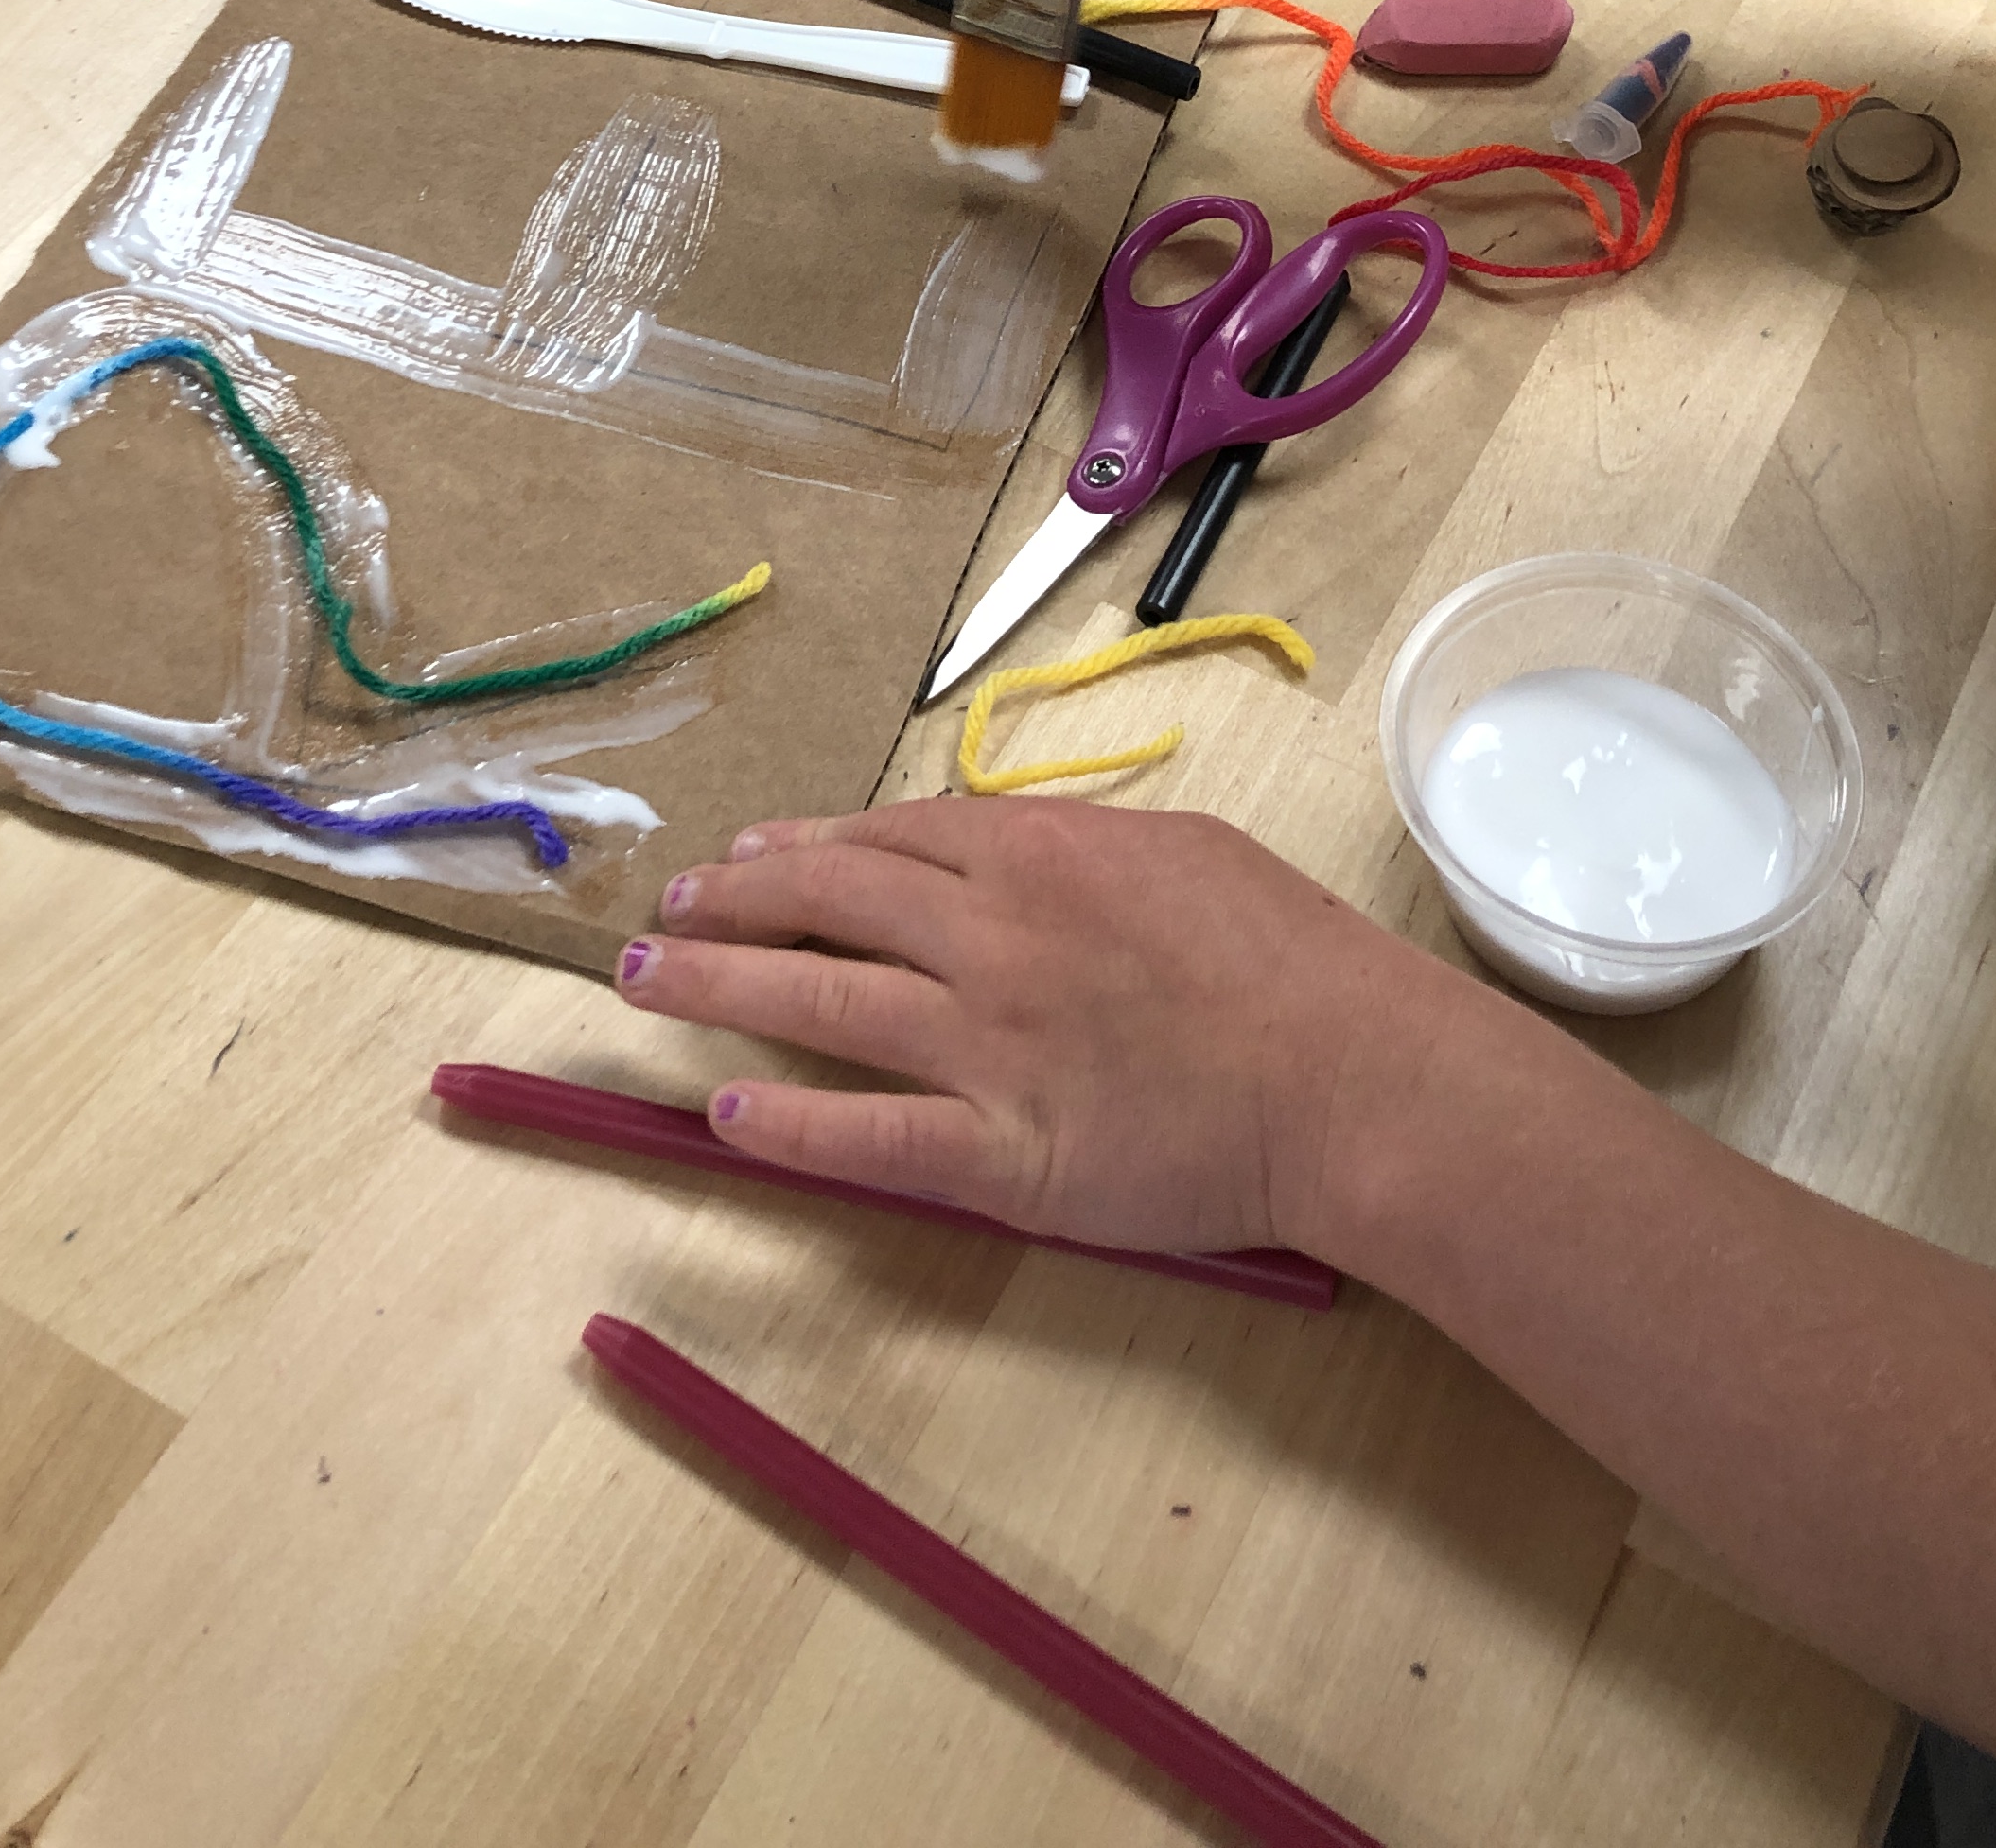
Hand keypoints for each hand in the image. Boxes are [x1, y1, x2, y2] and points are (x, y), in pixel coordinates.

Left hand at [616, 797, 1460, 1263]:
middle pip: (829, 903)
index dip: (801, 846)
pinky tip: (727, 1114)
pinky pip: (874, 1138)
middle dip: (732, 900)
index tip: (745, 854)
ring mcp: (990, 1046)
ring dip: (719, 987)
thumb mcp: (1182, 852)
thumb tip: (1008, 850)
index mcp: (1039, 855)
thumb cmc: (1290, 959)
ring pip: (822, 1003)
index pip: (887, 841)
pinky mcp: (1006, 1154)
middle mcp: (993, 938)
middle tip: (667, 908)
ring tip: (645, 984)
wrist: (1350, 1074)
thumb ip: (1079, 847)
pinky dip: (791, 1126)